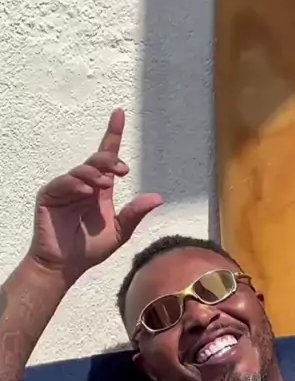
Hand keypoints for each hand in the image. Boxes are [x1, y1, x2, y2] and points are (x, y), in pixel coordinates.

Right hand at [29, 109, 163, 280]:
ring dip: (96, 173)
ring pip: (82, 169)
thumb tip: (158, 198)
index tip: (120, 113)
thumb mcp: (119, 231)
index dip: (113, 134)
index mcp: (100, 189)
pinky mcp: (50, 195)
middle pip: (98, 159)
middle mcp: (83, 184)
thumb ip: (135, 214)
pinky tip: (87, 191)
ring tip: (105, 185)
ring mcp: (65, 188)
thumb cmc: (90, 250)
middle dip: (110, 160)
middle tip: (122, 170)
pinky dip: (76, 183)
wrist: (66, 266)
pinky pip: (63, 182)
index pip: (107, 156)